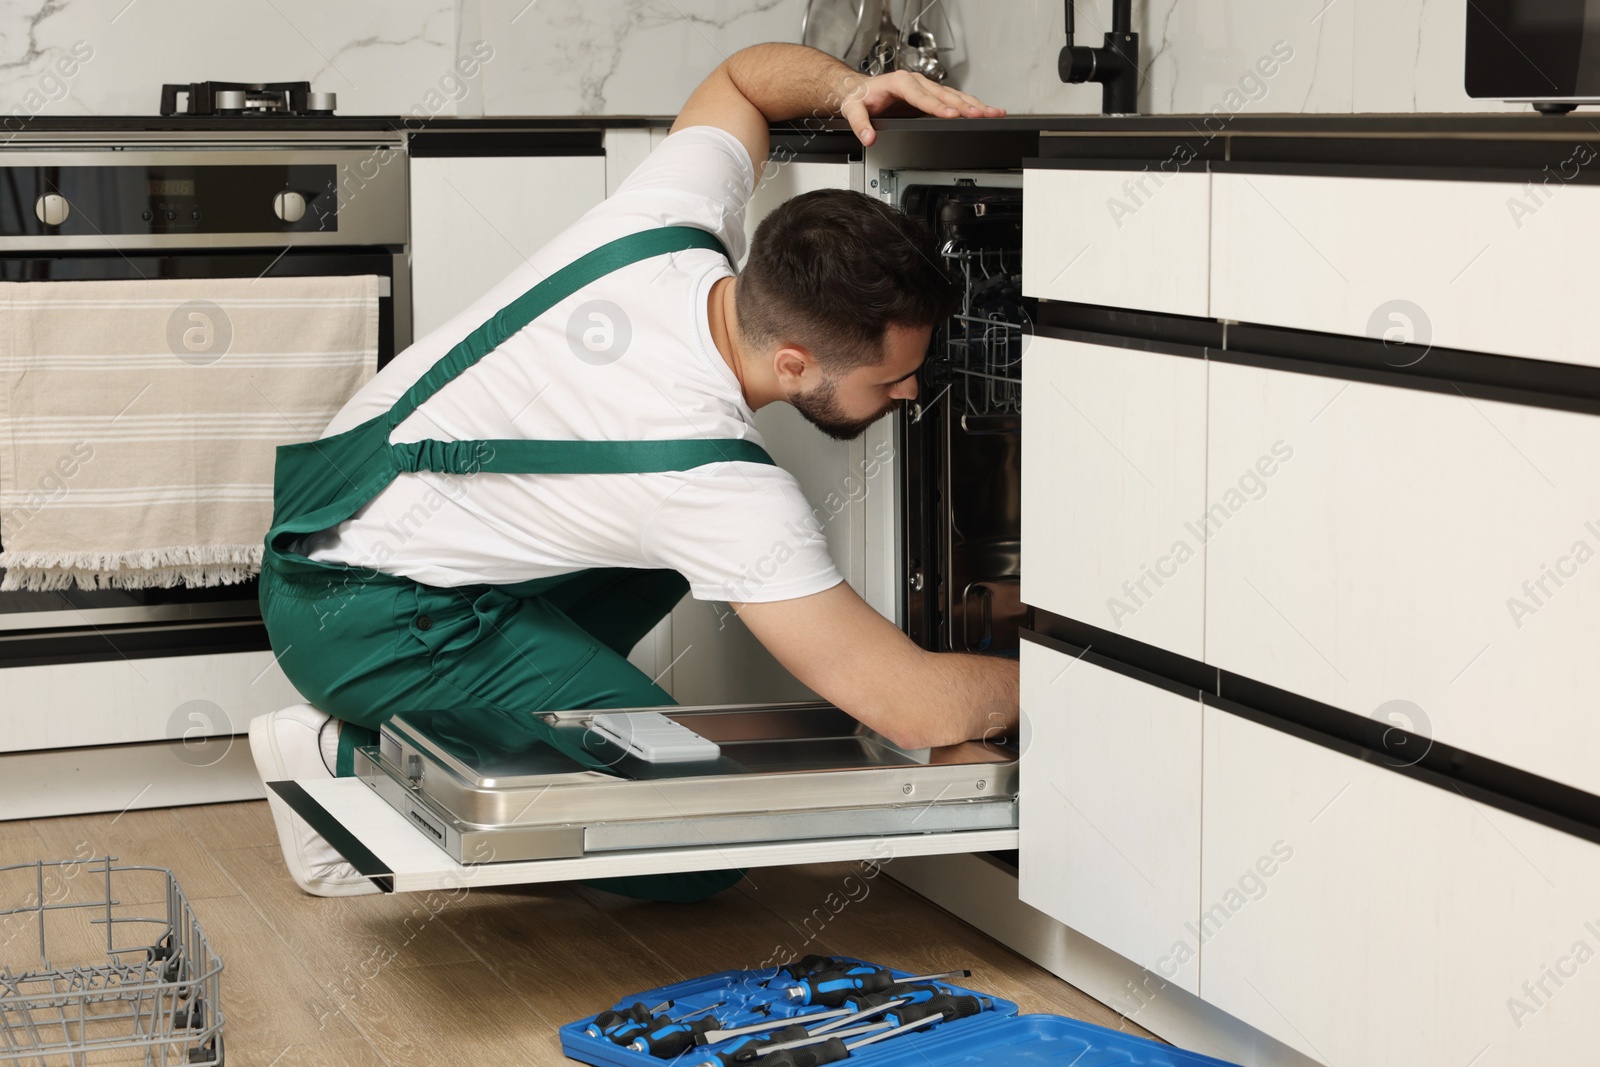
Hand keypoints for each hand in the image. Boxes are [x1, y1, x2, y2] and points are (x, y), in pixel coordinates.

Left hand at [839, 69, 1005, 145]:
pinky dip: (970, 105)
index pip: (923, 96)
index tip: (953, 115)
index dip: (938, 107)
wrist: (859, 89)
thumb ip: (860, 123)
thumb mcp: (853, 109)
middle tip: (983, 115)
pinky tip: (983, 111)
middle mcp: (916, 82)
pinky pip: (953, 99)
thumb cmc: (859, 97)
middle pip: (945, 95)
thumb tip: (868, 137)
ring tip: (993, 112)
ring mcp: (926, 87)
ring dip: (974, 104)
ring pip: (954, 96)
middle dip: (966, 106)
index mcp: (900, 82)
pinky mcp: (931, 95)